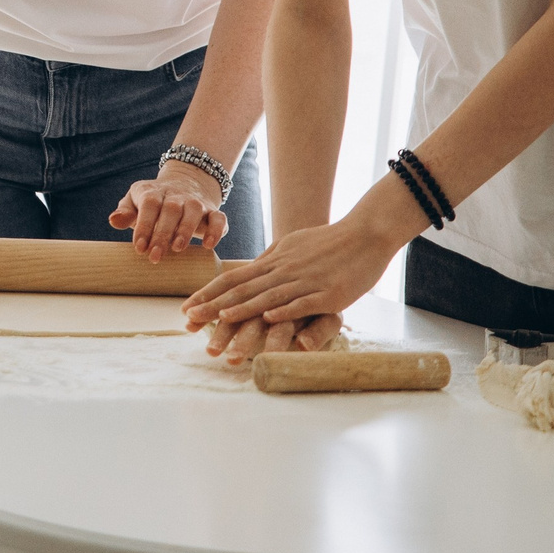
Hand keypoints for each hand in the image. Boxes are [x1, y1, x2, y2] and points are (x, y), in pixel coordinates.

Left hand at [110, 161, 227, 262]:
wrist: (186, 183)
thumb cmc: (153, 202)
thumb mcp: (135, 202)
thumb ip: (125, 212)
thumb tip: (114, 220)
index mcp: (153, 192)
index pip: (149, 205)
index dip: (144, 226)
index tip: (139, 248)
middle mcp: (176, 195)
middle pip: (170, 210)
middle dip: (162, 234)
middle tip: (155, 257)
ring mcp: (195, 203)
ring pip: (194, 211)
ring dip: (186, 230)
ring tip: (178, 248)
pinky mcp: (212, 212)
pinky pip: (219, 218)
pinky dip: (216, 230)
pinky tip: (208, 245)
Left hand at [183, 206, 407, 361]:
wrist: (366, 232)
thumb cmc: (331, 242)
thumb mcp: (294, 246)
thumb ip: (273, 260)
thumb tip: (253, 268)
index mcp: (274, 260)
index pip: (233, 278)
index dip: (208, 293)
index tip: (186, 307)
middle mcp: (284, 269)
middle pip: (243, 289)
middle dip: (214, 306)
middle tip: (189, 320)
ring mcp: (305, 280)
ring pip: (268, 296)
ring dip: (243, 309)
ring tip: (220, 320)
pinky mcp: (328, 293)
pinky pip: (303, 302)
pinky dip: (285, 310)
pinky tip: (269, 318)